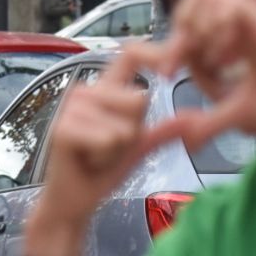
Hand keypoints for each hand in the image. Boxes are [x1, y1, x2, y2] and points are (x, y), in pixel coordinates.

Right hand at [24, 50, 189, 255]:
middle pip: (139, 99)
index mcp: (105, 89)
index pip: (131, 54)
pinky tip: (87, 161)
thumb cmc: (101, 171)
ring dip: (118, 150)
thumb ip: (163, 131)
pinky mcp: (62, 128)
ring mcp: (71, 107)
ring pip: (125, 125)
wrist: (74, 202)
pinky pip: (108, 140)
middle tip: (109, 147)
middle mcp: (86, 91)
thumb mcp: (139, 147)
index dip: (154, 53)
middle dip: (134, 133)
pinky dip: (105, 157)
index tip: (170, 72)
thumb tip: (193, 117)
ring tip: (97, 155)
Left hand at [150, 0, 255, 150]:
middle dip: (177, 31)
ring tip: (208, 58)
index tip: (167, 74)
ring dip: (197, 22)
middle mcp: (240, 24)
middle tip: (177, 64)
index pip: (188, 23)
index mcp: (232, 40)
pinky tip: (226, 57)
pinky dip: (219, 24)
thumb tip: (181, 137)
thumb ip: (205, 122)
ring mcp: (253, 19)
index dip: (169, 45)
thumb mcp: (236, 116)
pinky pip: (231, 2)